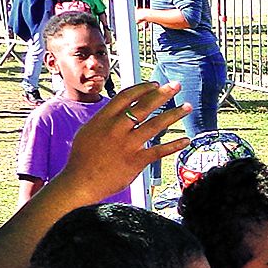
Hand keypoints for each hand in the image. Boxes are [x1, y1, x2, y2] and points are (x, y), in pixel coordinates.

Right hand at [49, 81, 191, 202]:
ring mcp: (127, 144)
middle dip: (163, 94)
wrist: (79, 182)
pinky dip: (174, 145)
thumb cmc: (82, 159)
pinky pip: (159, 150)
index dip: (143, 88)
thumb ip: (104, 120)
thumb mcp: (87, 131)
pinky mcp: (135, 161)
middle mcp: (117, 128)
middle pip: (144, 106)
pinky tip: (185, 140)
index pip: (126, 96)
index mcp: (103, 119)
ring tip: (187, 107)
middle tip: (176, 86)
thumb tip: (116, 111)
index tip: (155, 84)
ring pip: (155, 124)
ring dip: (174, 114)